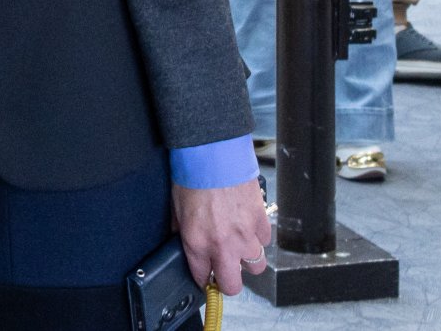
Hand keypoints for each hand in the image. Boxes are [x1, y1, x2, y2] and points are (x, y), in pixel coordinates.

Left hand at [173, 179, 271, 295]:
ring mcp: (246, 236)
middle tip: (224, 269)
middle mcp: (223, 246)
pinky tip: (247, 224)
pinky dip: (257, 236)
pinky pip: (264, 241)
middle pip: (233, 286)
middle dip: (228, 281)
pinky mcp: (261, 222)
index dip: (204, 278)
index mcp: (198, 243)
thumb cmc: (192, 177)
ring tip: (238, 244)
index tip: (206, 274)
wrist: (214, 154)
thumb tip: (183, 242)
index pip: (203, 277)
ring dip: (247, 259)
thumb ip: (182, 232)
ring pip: (255, 266)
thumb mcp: (176, 208)